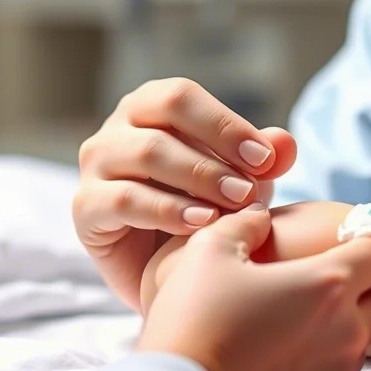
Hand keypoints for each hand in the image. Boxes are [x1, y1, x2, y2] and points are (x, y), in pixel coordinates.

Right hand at [73, 78, 296, 308]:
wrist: (167, 274)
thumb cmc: (202, 211)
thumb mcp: (241, 183)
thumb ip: (263, 160)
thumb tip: (286, 142)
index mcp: (151, 106)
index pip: (183, 96)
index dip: (225, 124)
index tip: (265, 160)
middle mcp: (117, 127)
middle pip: (162, 115)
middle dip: (214, 153)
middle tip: (251, 190)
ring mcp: (95, 165)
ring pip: (144, 153)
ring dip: (196, 179)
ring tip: (232, 208)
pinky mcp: (85, 207)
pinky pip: (122, 199)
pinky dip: (166, 210)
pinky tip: (199, 225)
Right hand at [138, 205, 370, 370]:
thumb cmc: (195, 319)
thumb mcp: (210, 251)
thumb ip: (245, 224)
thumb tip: (259, 218)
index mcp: (326, 282)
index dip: (368, 237)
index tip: (350, 236)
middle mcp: (345, 326)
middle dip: (355, 284)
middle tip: (314, 279)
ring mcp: (337, 366)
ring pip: (361, 334)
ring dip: (342, 320)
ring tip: (296, 314)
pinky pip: (339, 366)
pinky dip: (325, 353)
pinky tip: (287, 346)